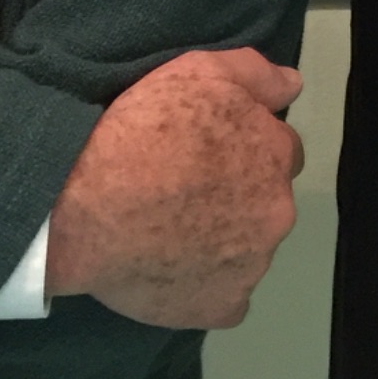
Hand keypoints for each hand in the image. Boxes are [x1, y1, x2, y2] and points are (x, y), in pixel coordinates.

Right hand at [44, 47, 303, 328]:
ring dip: (223, 239)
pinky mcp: (223, 308)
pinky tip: (172, 267)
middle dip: (240, 194)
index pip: (281, 150)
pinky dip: (207, 283)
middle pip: (268, 201)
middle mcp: (276, 214)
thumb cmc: (142, 131)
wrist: (84, 207)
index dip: (246, 146)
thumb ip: (254, 73)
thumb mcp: (196, 70)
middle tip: (185, 187)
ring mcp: (252, 267)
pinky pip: (226, 295)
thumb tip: (293, 85)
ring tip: (170, 227)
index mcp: (275, 156)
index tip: (209, 150)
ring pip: (247, 248)